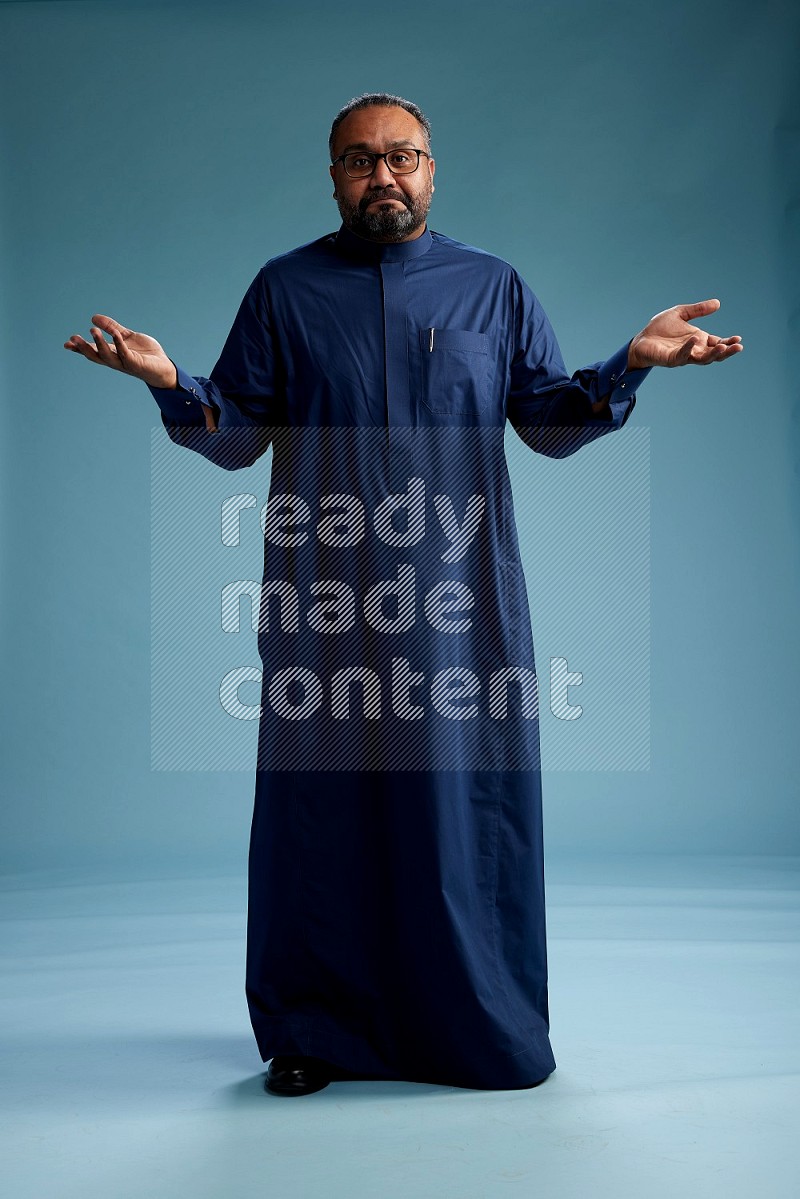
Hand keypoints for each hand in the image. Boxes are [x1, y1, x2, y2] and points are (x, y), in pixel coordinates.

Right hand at [64, 314, 176, 387]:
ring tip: (92, 330)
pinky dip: (120, 344)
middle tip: (73, 338)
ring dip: (100, 344)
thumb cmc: (145, 353)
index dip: (79, 348)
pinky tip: (116, 334)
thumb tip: (94, 318)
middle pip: (96, 356)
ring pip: (108, 356)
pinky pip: (126, 354)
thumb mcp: (126, 336)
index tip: (67, 343)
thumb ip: (112, 328)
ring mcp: (125, 363)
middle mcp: (115, 360)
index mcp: (112, 354)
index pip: (92, 352)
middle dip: (84, 348)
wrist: (163, 366)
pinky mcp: (136, 364)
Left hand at [627, 299, 742, 369]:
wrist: (641, 339)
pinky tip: (694, 340)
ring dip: (713, 354)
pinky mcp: (671, 359)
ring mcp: (683, 356)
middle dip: (726, 351)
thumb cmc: (660, 328)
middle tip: (738, 347)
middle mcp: (694, 349)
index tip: (738, 339)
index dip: (728, 342)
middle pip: (714, 354)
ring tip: (723, 347)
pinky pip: (682, 355)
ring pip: (702, 359)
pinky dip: (689, 348)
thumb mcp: (681, 313)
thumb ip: (698, 310)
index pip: (717, 343)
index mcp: (698, 340)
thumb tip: (718, 303)